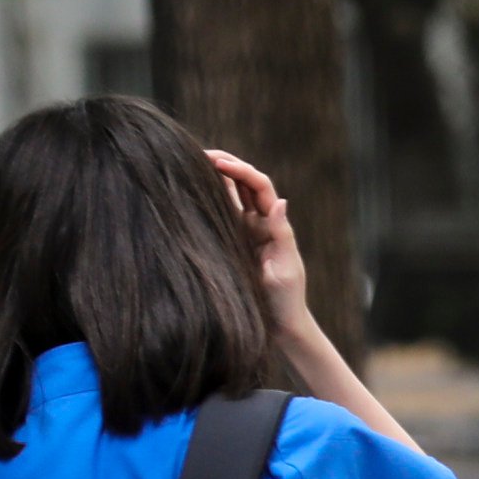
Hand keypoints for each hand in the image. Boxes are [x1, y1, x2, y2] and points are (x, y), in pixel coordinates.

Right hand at [209, 150, 318, 343]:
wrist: (282, 326)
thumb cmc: (286, 301)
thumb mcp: (285, 270)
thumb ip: (282, 236)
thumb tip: (281, 202)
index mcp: (274, 225)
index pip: (259, 186)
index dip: (240, 169)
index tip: (217, 161)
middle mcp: (260, 224)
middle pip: (245, 183)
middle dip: (226, 164)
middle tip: (199, 153)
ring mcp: (246, 233)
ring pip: (232, 196)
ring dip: (217, 178)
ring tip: (192, 162)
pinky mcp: (235, 245)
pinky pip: (222, 217)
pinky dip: (211, 201)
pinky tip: (192, 191)